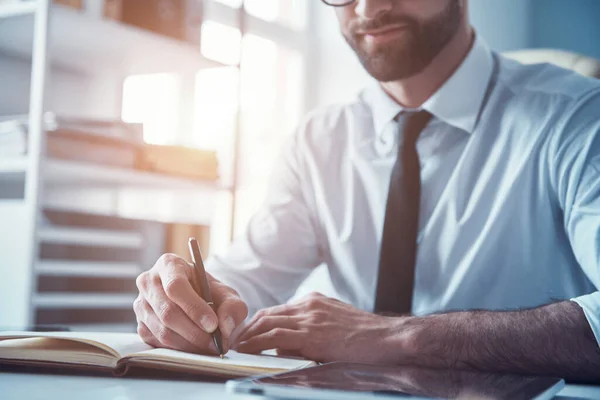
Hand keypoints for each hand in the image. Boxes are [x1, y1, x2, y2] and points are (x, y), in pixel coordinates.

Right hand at [134, 253, 247, 353]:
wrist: (198, 301)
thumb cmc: (210, 293)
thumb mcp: (227, 294)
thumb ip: (232, 307)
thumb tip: (224, 326)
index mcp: (169, 264)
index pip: (176, 287)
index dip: (194, 308)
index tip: (213, 325)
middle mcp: (149, 282)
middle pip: (167, 312)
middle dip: (195, 332)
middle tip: (216, 344)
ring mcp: (141, 305)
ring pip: (162, 331)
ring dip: (189, 344)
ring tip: (210, 348)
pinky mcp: (140, 326)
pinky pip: (158, 343)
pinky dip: (180, 350)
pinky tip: (196, 348)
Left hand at [235, 292, 398, 362]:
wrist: (388, 339)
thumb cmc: (367, 338)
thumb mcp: (336, 325)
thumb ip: (312, 331)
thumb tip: (288, 347)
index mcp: (315, 302)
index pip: (277, 311)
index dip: (257, 324)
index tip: (245, 335)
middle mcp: (309, 305)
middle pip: (267, 314)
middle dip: (246, 329)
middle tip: (232, 342)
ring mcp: (309, 318)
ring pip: (266, 323)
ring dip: (247, 336)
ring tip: (233, 348)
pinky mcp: (311, 334)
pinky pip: (275, 336)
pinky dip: (256, 343)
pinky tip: (246, 351)